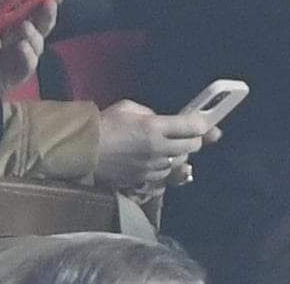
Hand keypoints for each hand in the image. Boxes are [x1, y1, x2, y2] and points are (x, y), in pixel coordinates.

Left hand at [0, 0, 58, 100]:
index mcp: (16, 21)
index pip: (39, 9)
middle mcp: (22, 38)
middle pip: (44, 27)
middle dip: (48, 15)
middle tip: (48, 5)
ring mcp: (20, 58)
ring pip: (38, 45)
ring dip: (34, 34)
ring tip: (24, 28)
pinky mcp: (15, 76)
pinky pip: (28, 65)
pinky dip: (27, 55)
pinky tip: (21, 46)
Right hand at [91, 99, 223, 194]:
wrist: (82, 150)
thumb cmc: (105, 124)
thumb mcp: (130, 108)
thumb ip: (153, 114)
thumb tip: (167, 122)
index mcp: (154, 127)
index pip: (192, 127)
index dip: (204, 124)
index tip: (207, 123)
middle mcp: (156, 149)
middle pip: (192, 147)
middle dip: (194, 140)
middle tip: (188, 135)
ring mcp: (150, 168)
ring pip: (179, 165)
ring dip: (178, 157)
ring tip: (168, 149)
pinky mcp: (141, 181)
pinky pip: (163, 178)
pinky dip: (164, 171)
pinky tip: (157, 163)